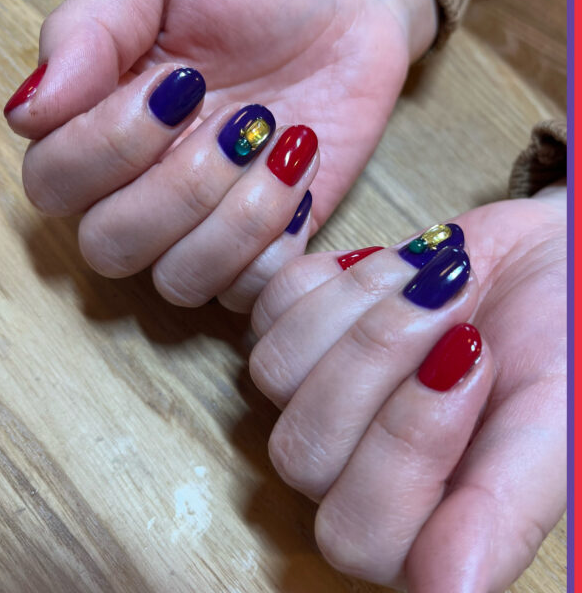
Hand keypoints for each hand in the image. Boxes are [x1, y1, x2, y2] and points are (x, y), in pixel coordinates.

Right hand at [5, 0, 436, 309]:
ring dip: (235, 221)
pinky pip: (248, 292)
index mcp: (103, 132)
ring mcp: (206, 229)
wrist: (347, 13)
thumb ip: (91, 34)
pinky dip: (276, 245)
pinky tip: (300, 179)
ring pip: (179, 282)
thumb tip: (31, 111)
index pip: (55, 187)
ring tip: (281, 147)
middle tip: (241, 124)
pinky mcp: (266, 247)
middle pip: (111, 249)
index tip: (183, 85)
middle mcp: (145, 194)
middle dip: (181, 189)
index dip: (111, 147)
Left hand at [249, 185, 565, 590]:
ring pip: (275, 372)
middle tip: (454, 304)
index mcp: (415, 522)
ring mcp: (314, 396)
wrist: (549, 264)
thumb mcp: (554, 425)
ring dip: (358, 309)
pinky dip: (332, 278)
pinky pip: (271, 307)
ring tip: (427, 275)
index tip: (473, 359)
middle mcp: (350, 471)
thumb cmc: (564, 342)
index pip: (358, 533)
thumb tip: (446, 590)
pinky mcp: (301, 331)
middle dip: (379, 359)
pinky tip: (391, 267)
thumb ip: (504, 510)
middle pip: (302, 452)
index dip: (407, 443)